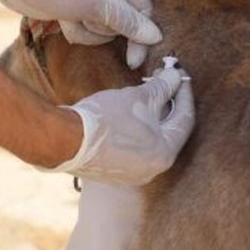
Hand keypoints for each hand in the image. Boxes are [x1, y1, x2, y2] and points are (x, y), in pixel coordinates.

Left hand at [0, 0, 160, 67]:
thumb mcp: (97, 5)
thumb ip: (128, 22)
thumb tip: (155, 36)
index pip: (144, 12)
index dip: (140, 37)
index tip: (134, 60)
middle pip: (124, 25)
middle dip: (103, 29)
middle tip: (87, 21)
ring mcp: (94, 0)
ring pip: (104, 31)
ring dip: (87, 31)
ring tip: (71, 17)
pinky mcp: (78, 11)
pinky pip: (87, 32)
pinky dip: (76, 30)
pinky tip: (63, 20)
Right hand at [41, 67, 194, 185]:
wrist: (64, 141)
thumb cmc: (105, 120)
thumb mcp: (138, 97)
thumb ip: (162, 87)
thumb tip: (175, 77)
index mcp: (164, 154)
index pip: (185, 119)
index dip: (184, 93)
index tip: (181, 75)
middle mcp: (152, 170)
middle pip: (169, 131)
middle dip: (168, 103)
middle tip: (165, 81)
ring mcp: (133, 174)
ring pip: (151, 139)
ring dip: (152, 116)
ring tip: (147, 92)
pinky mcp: (114, 172)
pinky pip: (134, 147)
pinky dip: (137, 129)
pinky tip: (130, 112)